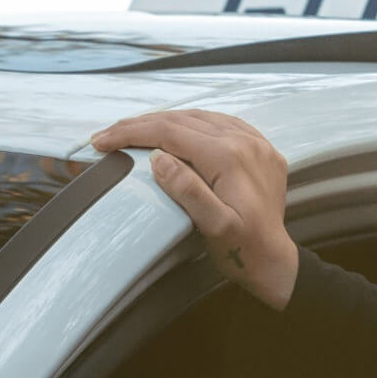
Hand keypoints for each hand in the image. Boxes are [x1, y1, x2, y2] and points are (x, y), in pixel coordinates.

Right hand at [91, 111, 298, 309]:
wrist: (275, 260)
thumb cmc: (243, 248)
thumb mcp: (213, 226)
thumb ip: (187, 190)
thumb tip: (158, 158)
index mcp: (229, 157)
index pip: (170, 133)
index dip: (132, 134)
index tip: (102, 141)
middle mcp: (245, 142)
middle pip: (183, 120)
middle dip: (141, 125)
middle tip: (109, 134)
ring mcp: (256, 143)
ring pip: (202, 117)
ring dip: (166, 121)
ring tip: (136, 130)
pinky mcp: (262, 150)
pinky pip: (224, 123)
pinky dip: (196, 123)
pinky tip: (180, 127)